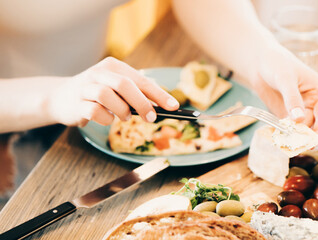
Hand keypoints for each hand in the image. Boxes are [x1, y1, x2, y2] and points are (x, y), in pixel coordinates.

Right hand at [47, 57, 178, 125]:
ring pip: (107, 95)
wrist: (60, 97)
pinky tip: (106, 119)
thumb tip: (164, 103)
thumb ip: (138, 92)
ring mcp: (85, 86)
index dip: (159, 94)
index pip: (141, 80)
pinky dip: (105, 118)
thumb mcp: (117, 88)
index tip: (174, 106)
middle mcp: (99, 73)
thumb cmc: (98, 94)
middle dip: (142, 103)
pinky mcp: (76, 102)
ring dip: (121, 110)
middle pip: (125, 85)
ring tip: (124, 117)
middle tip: (151, 118)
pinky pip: (94, 111)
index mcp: (114, 66)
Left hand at [249, 43, 317, 135]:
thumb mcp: (285, 78)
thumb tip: (299, 120)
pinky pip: (289, 130)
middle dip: (306, 136)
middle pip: (315, 127)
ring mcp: (300, 111)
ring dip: (294, 137)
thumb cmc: (276, 63)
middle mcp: (314, 103)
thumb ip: (292, 99)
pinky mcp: (287, 116)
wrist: (259, 62)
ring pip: (302, 131)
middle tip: (295, 145)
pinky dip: (285, 136)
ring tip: (285, 141)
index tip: (312, 143)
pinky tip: (279, 138)